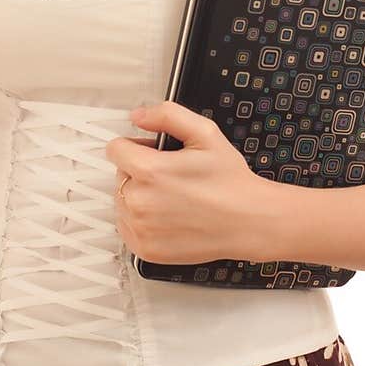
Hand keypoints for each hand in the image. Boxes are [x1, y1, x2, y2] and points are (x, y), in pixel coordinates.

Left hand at [105, 100, 265, 264]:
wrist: (248, 221)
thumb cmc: (229, 180)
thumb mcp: (205, 133)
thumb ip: (167, 116)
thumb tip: (139, 116)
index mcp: (149, 171)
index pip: (115, 149)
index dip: (137, 146)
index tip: (154, 153)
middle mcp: (139, 202)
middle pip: (120, 174)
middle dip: (140, 171)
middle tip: (172, 177)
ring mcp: (140, 229)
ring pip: (123, 200)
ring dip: (140, 196)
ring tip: (173, 198)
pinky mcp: (144, 249)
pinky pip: (127, 226)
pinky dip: (142, 220)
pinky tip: (168, 216)